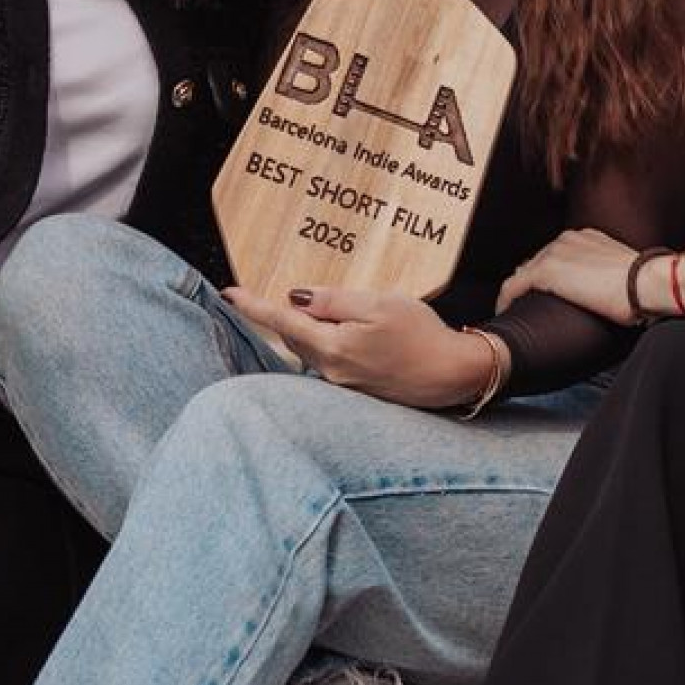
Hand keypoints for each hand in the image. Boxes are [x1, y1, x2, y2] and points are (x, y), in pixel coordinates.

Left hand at [223, 284, 490, 409]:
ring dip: (309, 332)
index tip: (229, 293)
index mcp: (333, 347)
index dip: (254, 306)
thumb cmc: (422, 334)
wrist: (455, 376)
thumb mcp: (379, 303)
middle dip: (286, 317)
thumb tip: (296, 298)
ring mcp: (343, 385)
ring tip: (333, 313)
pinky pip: (329, 363)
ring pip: (312, 350)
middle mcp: (331, 372)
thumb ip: (334, 301)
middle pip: (294, 337)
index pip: (282, 322)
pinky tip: (352, 335)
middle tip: (290, 294)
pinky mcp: (357, 391)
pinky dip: (328, 345)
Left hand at [498, 227, 639, 323]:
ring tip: (514, 309)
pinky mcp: (546, 272)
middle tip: (526, 304)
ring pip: (523, 273)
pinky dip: (506, 299)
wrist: (647, 283)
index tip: (543, 292)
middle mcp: (567, 240)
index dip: (546, 275)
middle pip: (536, 262)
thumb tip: (612, 292)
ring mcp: (555, 254)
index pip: (556, 255)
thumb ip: (610, 274)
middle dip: (529, 283)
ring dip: (517, 291)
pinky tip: (505, 312)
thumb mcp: (624, 272)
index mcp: (586, 237)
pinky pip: (513, 286)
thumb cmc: (644, 284)